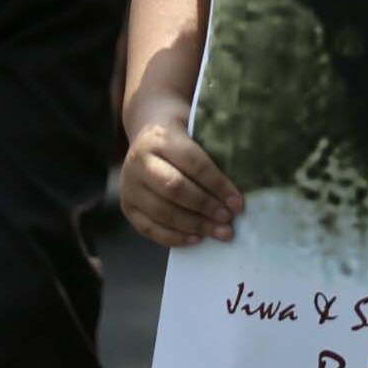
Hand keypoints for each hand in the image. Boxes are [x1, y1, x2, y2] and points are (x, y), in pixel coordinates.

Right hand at [122, 111, 243, 246]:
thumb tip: (239, 187)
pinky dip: (174, 237)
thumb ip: (213, 151)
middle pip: (174, 189)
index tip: (238, 203)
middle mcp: (140, 161)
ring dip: (194, 225)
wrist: (147, 129)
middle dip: (205, 207)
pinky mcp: (127, 206)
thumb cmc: (180, 132)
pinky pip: (149, 228)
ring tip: (218, 232)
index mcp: (161, 138)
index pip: (193, 163)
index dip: (217, 185)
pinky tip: (196, 238)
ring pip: (162, 211)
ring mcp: (129, 186)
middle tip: (228, 220)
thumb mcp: (195, 128)